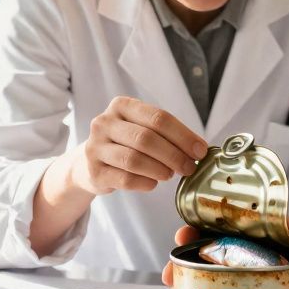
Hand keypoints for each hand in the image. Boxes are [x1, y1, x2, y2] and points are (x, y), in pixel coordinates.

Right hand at [67, 96, 207, 196]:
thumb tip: (199, 149)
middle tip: (189, 167)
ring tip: (170, 174)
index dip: (183, 135)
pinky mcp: (94, 171)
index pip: (158, 118)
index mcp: (121, 106)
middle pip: (146, 138)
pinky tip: (153, 183)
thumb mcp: (141, 128)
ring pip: (134, 159)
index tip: (200, 150)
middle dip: (174, 155)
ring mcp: (96, 147)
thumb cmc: (124, 143)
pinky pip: (125, 179)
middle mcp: (104, 123)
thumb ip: (167, 134)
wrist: (88, 162)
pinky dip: (144, 182)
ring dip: (159, 169)